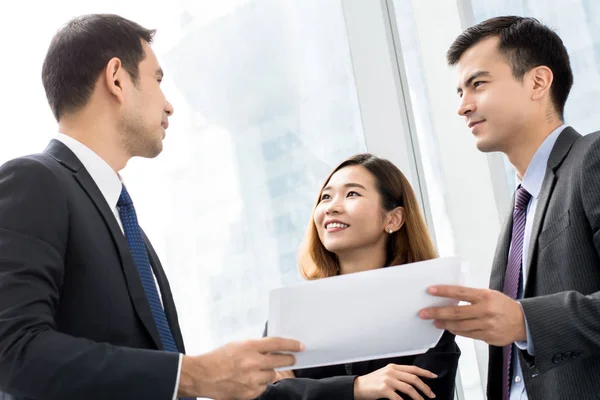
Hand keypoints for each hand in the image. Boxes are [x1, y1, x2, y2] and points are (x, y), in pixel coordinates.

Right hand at [179, 337, 303, 398]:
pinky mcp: (250, 393)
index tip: (300, 346)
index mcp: (249, 347)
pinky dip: (260, 384)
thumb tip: (274, 349)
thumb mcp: (238, 345)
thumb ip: (256, 347)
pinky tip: (250, 380)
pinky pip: (263, 387)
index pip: (277, 343)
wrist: (202, 375)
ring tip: (256, 370)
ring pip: (272, 375)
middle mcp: (253, 363)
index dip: (292, 344)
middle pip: (281, 361)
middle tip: (291, 359)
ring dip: (268, 372)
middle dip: (289, 359)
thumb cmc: (218, 358)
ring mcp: (252, 379)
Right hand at [353, 364, 436, 399]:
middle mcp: (392, 372)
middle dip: (425, 387)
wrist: (358, 387)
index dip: (425, 372)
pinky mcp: (384, 389)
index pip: (413, 368)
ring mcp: (388, 380)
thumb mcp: (385, 374)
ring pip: (409, 388)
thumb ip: (398, 375)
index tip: (434, 376)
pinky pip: (399, 398)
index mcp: (393, 367)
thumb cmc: (372, 382)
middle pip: (413, 378)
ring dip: (418, 397)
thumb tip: (412, 382)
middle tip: (431, 395)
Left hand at [419, 285, 525, 345]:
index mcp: (485, 296)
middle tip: (424, 313)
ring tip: (435, 322)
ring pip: (460, 326)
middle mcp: (485, 311)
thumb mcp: (489, 294)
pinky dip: (457, 331)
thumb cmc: (503, 305)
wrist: (523, 322)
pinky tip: (450, 328)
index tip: (430, 290)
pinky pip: (468, 335)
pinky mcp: (488, 337)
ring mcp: (487, 326)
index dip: (444, 291)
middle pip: (456, 312)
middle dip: (437, 313)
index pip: (460, 292)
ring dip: (445, 324)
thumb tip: (449, 297)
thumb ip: (471, 296)